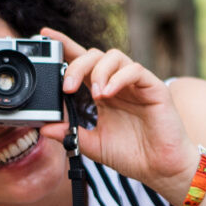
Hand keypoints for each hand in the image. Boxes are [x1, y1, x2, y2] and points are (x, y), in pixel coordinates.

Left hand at [41, 29, 194, 200]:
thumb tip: (45, 127)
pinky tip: (109, 93)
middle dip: (76, 65)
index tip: (45, 36)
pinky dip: (118, 78)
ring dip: (99, 71)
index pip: (81, 62)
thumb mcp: (93, 145)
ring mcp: (135, 84)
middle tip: (67, 87)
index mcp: (102, 93)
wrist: (160, 169)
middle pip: (94, 55)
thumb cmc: (132, 155)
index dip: (64, 46)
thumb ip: (70, 134)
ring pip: (114, 57)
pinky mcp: (154, 88)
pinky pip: (135, 71)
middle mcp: (117, 83)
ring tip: (95, 94)